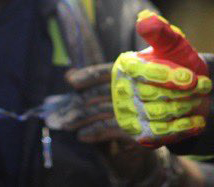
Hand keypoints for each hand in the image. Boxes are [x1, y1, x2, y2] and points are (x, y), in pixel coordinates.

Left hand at [63, 63, 169, 183]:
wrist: (153, 141)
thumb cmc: (129, 111)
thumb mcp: (112, 94)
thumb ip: (92, 84)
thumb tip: (68, 73)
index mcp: (132, 75)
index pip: (107, 72)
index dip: (88, 76)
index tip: (71, 81)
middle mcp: (137, 89)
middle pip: (100, 92)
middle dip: (78, 102)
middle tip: (60, 112)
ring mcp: (139, 109)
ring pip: (101, 110)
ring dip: (80, 118)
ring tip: (66, 125)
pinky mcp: (139, 130)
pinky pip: (110, 128)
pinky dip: (94, 131)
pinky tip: (82, 136)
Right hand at [111, 11, 210, 147]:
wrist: (188, 92)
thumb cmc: (177, 63)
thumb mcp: (173, 44)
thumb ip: (161, 32)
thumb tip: (145, 18)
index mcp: (126, 65)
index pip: (143, 73)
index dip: (168, 76)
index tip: (191, 78)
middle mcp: (121, 91)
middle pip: (154, 95)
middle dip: (184, 92)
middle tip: (203, 87)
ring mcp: (128, 114)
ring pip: (159, 115)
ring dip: (186, 107)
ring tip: (200, 100)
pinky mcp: (139, 135)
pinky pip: (161, 134)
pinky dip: (183, 127)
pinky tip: (198, 121)